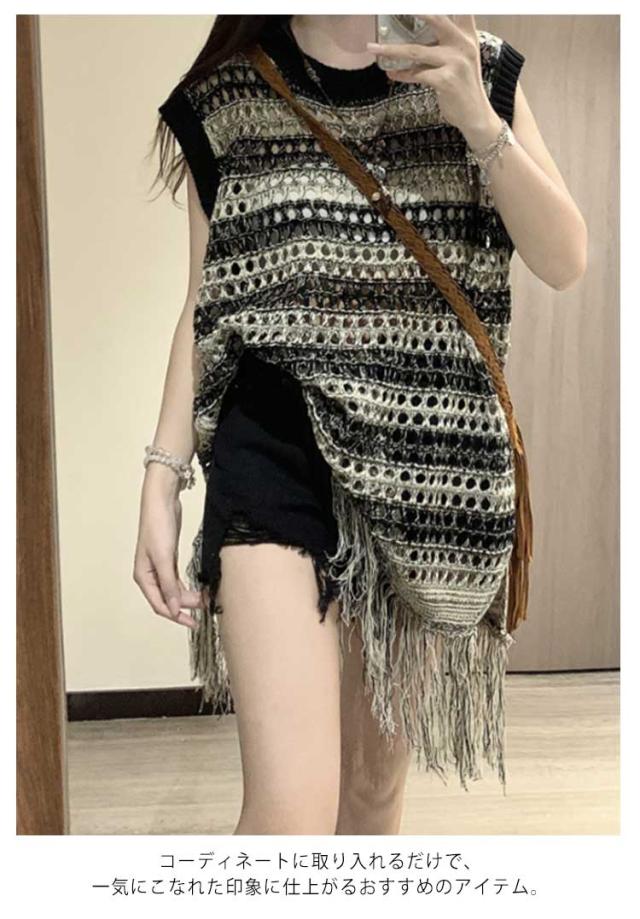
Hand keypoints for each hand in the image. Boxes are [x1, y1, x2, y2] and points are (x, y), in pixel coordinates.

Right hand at [133, 476, 201, 630]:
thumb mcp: (164, 558)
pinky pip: (178, 580)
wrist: (161, 502)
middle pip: (168, 599)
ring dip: (189, 597)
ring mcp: (160, 567)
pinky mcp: (170, 559)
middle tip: (206, 608)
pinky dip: (188, 586)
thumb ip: (169, 585)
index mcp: (143, 577)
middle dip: (186, 606)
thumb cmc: (158, 528)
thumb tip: (174, 609)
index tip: (193, 623)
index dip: (176, 616)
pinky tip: (200, 589)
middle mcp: (150, 575)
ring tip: (206, 600)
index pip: (160, 605)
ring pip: (174, 590)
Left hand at [367, 15, 501, 146]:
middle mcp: (463, 44)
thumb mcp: (460, 59)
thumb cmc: (463, 87)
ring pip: (416, 51)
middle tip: (393, 8)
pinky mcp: (446, 80)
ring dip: (391, 50)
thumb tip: (412, 38)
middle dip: (417, 12)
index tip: (418, 6)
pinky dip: (401, 74)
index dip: (444, 4)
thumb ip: (444, 44)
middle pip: (436, 19)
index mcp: (468, 35)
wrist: (476, 115)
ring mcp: (455, 62)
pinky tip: (391, 74)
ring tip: (373, 48)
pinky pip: (416, 74)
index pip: (460, 9)